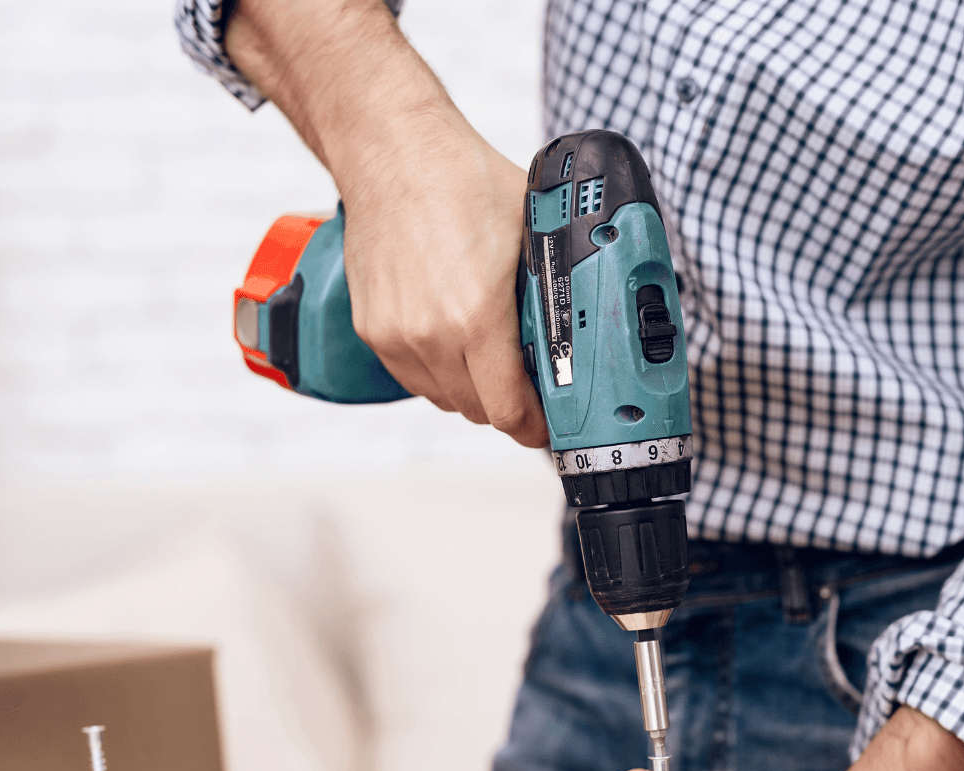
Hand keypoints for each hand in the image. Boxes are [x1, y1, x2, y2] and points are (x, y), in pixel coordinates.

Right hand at [227, 0, 548, 445]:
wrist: (392, 152)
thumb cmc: (465, 182)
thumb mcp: (536, 236)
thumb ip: (556, 291)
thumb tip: (591, 325)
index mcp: (476, 318)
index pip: (509, 411)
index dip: (536, 426)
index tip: (551, 423)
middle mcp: (431, 335)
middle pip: (478, 411)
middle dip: (509, 406)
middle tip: (531, 388)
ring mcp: (396, 335)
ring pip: (444, 399)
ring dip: (472, 392)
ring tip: (493, 362)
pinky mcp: (372, 329)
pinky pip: (413, 379)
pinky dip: (438, 374)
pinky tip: (455, 346)